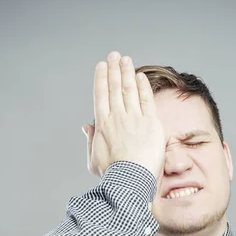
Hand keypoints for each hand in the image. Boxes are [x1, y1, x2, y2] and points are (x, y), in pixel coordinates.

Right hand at [82, 51, 165, 180]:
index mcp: (102, 124)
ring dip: (127, 72)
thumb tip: (85, 126)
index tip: (101, 66)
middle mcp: (117, 117)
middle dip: (114, 69)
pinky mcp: (150, 123)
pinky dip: (143, 87)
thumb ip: (90, 140)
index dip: (101, 78)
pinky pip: (147, 100)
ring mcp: (134, 119)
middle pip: (114, 87)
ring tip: (126, 59)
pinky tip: (140, 76)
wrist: (129, 180)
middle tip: (115, 55)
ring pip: (129, 90)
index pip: (100, 95)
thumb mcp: (93, 159)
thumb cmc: (111, 174)